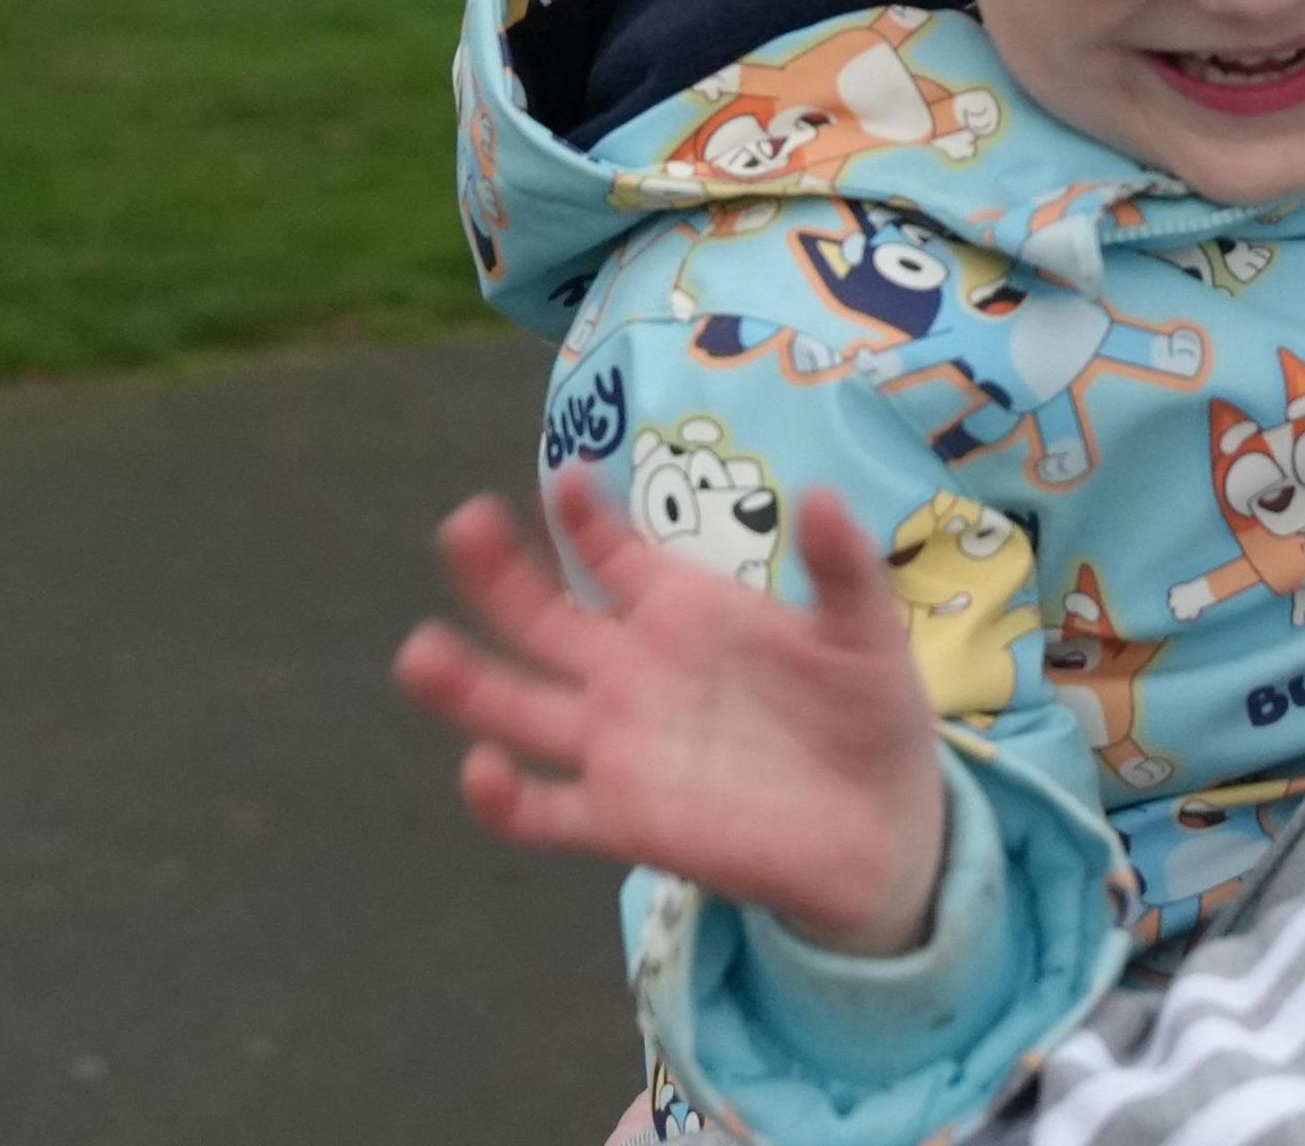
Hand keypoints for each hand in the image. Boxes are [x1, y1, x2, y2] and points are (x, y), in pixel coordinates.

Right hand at [393, 476, 949, 957]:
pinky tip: (484, 769)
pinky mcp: (622, 818)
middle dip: (496, 573)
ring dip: (465, 683)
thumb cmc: (869, 716)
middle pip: (540, 617)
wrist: (886, 826)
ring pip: (518, 707)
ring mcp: (618, 744)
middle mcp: (633, 671)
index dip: (586, 515)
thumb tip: (827, 495)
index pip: (612, 553)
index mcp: (683, 610)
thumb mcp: (866, 632)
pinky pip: (543, 811)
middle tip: (464, 526)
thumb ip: (842, 569)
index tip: (569, 478)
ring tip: (419, 651)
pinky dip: (502, 799)